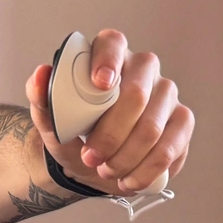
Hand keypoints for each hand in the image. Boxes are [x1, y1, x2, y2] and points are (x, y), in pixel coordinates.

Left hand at [25, 29, 194, 194]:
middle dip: (111, 132)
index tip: (100, 85)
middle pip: (136, 93)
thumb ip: (41, 96)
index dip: (108, 61)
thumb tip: (41, 74)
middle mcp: (142, 69)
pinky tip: (128, 179)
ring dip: (126, 157)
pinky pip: (172, 147)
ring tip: (105, 169)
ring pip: (153, 126)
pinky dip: (147, 170)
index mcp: (107, 56)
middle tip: (90, 156)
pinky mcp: (182, 122)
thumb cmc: (70, 130)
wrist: (89, 160)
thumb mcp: (49, 118)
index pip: (113, 43)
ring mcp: (166, 94)